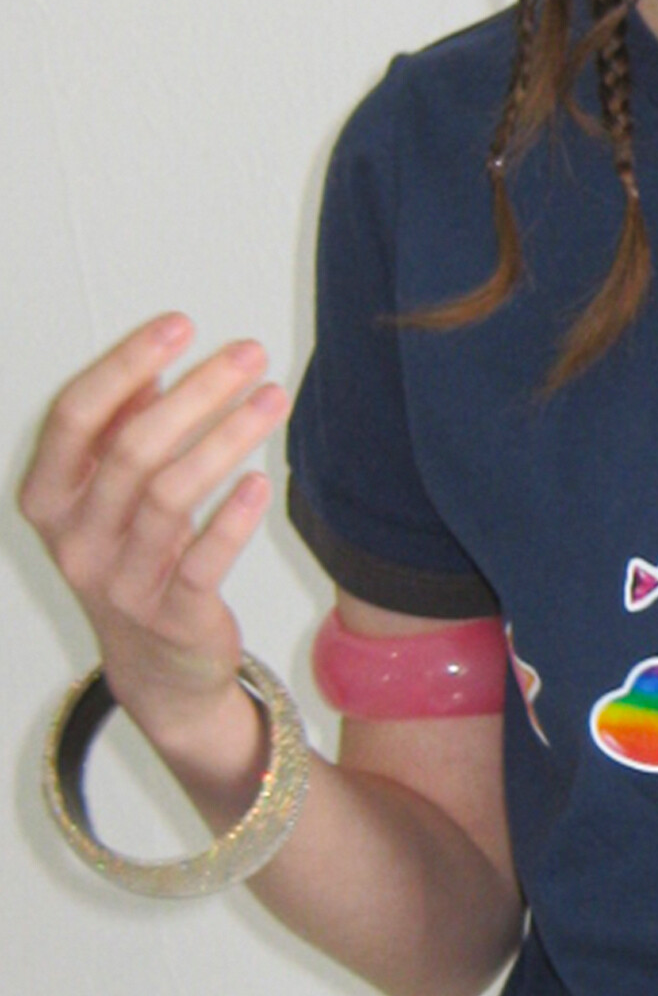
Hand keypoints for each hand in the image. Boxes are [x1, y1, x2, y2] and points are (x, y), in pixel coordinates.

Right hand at [18, 314, 289, 750]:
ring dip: (226, 438)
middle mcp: (75, 540)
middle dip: (195, 392)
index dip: (125, 363)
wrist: (155, 670)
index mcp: (49, 499)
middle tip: (247, 354)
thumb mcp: (108, 496)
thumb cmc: (132, 562)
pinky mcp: (172, 617)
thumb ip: (119, 431)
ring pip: (170, 495)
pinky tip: (258, 480)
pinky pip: (202, 560)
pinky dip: (232, 518)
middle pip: (132, 448)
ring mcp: (120, 583)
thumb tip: (150, 365)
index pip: (75, 416)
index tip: (178, 325)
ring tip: (271, 399)